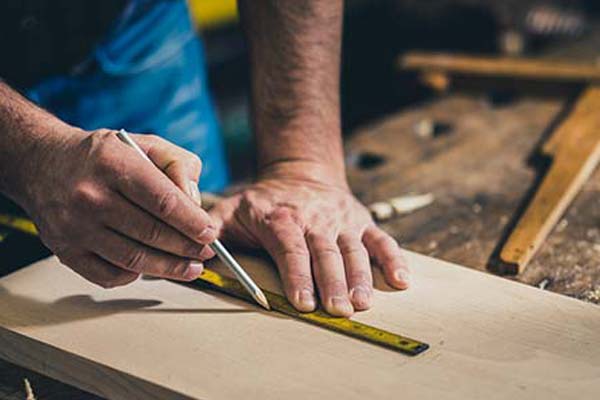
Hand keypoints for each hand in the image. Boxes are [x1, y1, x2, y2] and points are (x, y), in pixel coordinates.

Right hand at [20, 128, 215, 287]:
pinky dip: (136, 276)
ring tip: (191, 267)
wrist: (43, 163)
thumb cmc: (102, 155)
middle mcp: (89, 196)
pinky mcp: (64, 251)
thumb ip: (178, 165)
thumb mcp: (145, 143)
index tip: (210, 233)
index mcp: (113, 164)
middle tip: (206, 252)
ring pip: (134, 259)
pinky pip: (109, 275)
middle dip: (187, 248)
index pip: (163, 202)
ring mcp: (74, 227)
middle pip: (151, 234)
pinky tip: (152, 267)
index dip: (192, 222)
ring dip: (169, 268)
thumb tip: (195, 202)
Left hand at [210, 163, 408, 316]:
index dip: (298, 275)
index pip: (292, 248)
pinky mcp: (362, 221)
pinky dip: (393, 259)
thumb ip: (212, 227)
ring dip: (361, 277)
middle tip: (337, 310)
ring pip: (354, 249)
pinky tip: (401, 281)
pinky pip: (381, 240)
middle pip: (326, 253)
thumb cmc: (263, 201)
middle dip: (332, 282)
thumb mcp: (231, 207)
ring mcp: (342, 220)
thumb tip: (197, 250)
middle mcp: (316, 218)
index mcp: (283, 218)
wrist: (301, 172)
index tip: (304, 302)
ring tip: (362, 303)